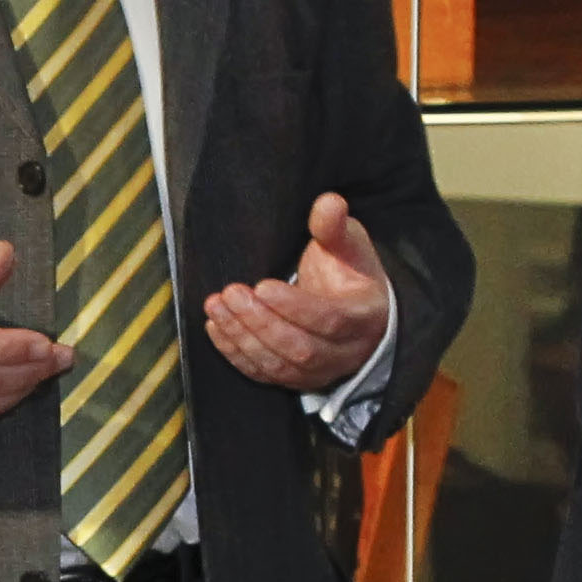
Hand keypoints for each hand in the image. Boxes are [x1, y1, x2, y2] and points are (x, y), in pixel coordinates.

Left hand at [200, 194, 394, 390]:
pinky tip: (216, 327)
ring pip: (278, 365)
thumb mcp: (349, 245)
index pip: (330, 320)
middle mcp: (345, 352)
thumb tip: (329, 202)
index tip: (262, 285)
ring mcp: (320, 372)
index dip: (295, 306)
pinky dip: (235, 353)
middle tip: (231, 292)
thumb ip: (335, 226)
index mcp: (365, 317)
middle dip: (260, 321)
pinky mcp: (295, 380)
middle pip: (300, 348)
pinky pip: (263, 374)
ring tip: (216, 305)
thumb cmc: (350, 273)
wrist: (356, 310)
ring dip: (242, 336)